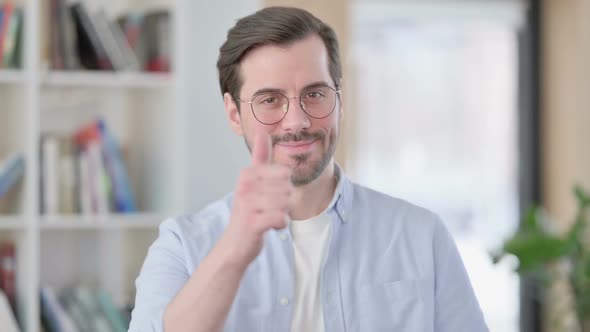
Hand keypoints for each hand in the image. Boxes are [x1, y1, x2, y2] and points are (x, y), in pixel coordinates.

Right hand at [221, 133, 292, 265]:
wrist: (235, 244)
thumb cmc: (248, 212)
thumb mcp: (252, 182)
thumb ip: (259, 158)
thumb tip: (262, 132)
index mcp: (247, 175)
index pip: (285, 173)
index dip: (284, 187)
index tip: (269, 195)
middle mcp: (245, 187)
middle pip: (288, 189)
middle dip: (284, 202)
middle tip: (267, 210)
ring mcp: (247, 205)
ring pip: (286, 204)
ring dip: (282, 214)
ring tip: (267, 217)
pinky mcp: (252, 223)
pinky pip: (281, 218)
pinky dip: (281, 224)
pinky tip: (270, 226)